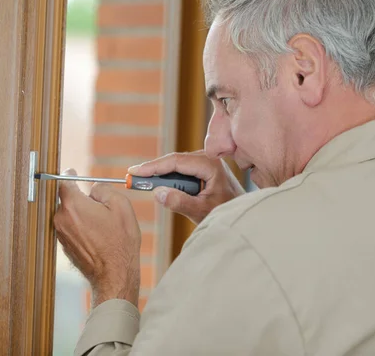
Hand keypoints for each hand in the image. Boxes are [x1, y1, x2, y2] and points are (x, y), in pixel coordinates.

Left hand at [53, 169, 140, 307]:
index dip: (70, 175)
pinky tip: (98, 235)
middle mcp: (62, 219)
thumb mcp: (121, 206)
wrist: (114, 273)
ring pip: (69, 215)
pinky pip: (71, 229)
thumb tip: (93, 188)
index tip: (73, 172)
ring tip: (103, 224)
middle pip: (67, 200)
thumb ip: (104, 190)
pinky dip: (81, 228)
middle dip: (81, 199)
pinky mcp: (65, 246)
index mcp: (73, 205)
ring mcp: (61, 234)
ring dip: (82, 215)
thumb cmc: (120, 241)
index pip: (64, 182)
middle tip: (100, 205)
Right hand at [128, 151, 245, 223]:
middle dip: (154, 170)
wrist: (242, 215)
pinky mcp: (204, 168)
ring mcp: (207, 162)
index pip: (175, 161)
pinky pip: (182, 169)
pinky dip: (170, 176)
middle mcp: (208, 159)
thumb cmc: (226, 212)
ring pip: (177, 164)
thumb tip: (157, 193)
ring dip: (161, 173)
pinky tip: (158, 183)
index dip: (153, 167)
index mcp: (210, 165)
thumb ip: (180, 202)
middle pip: (174, 160)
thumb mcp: (201, 211)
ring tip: (141, 181)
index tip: (135, 172)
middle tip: (132, 177)